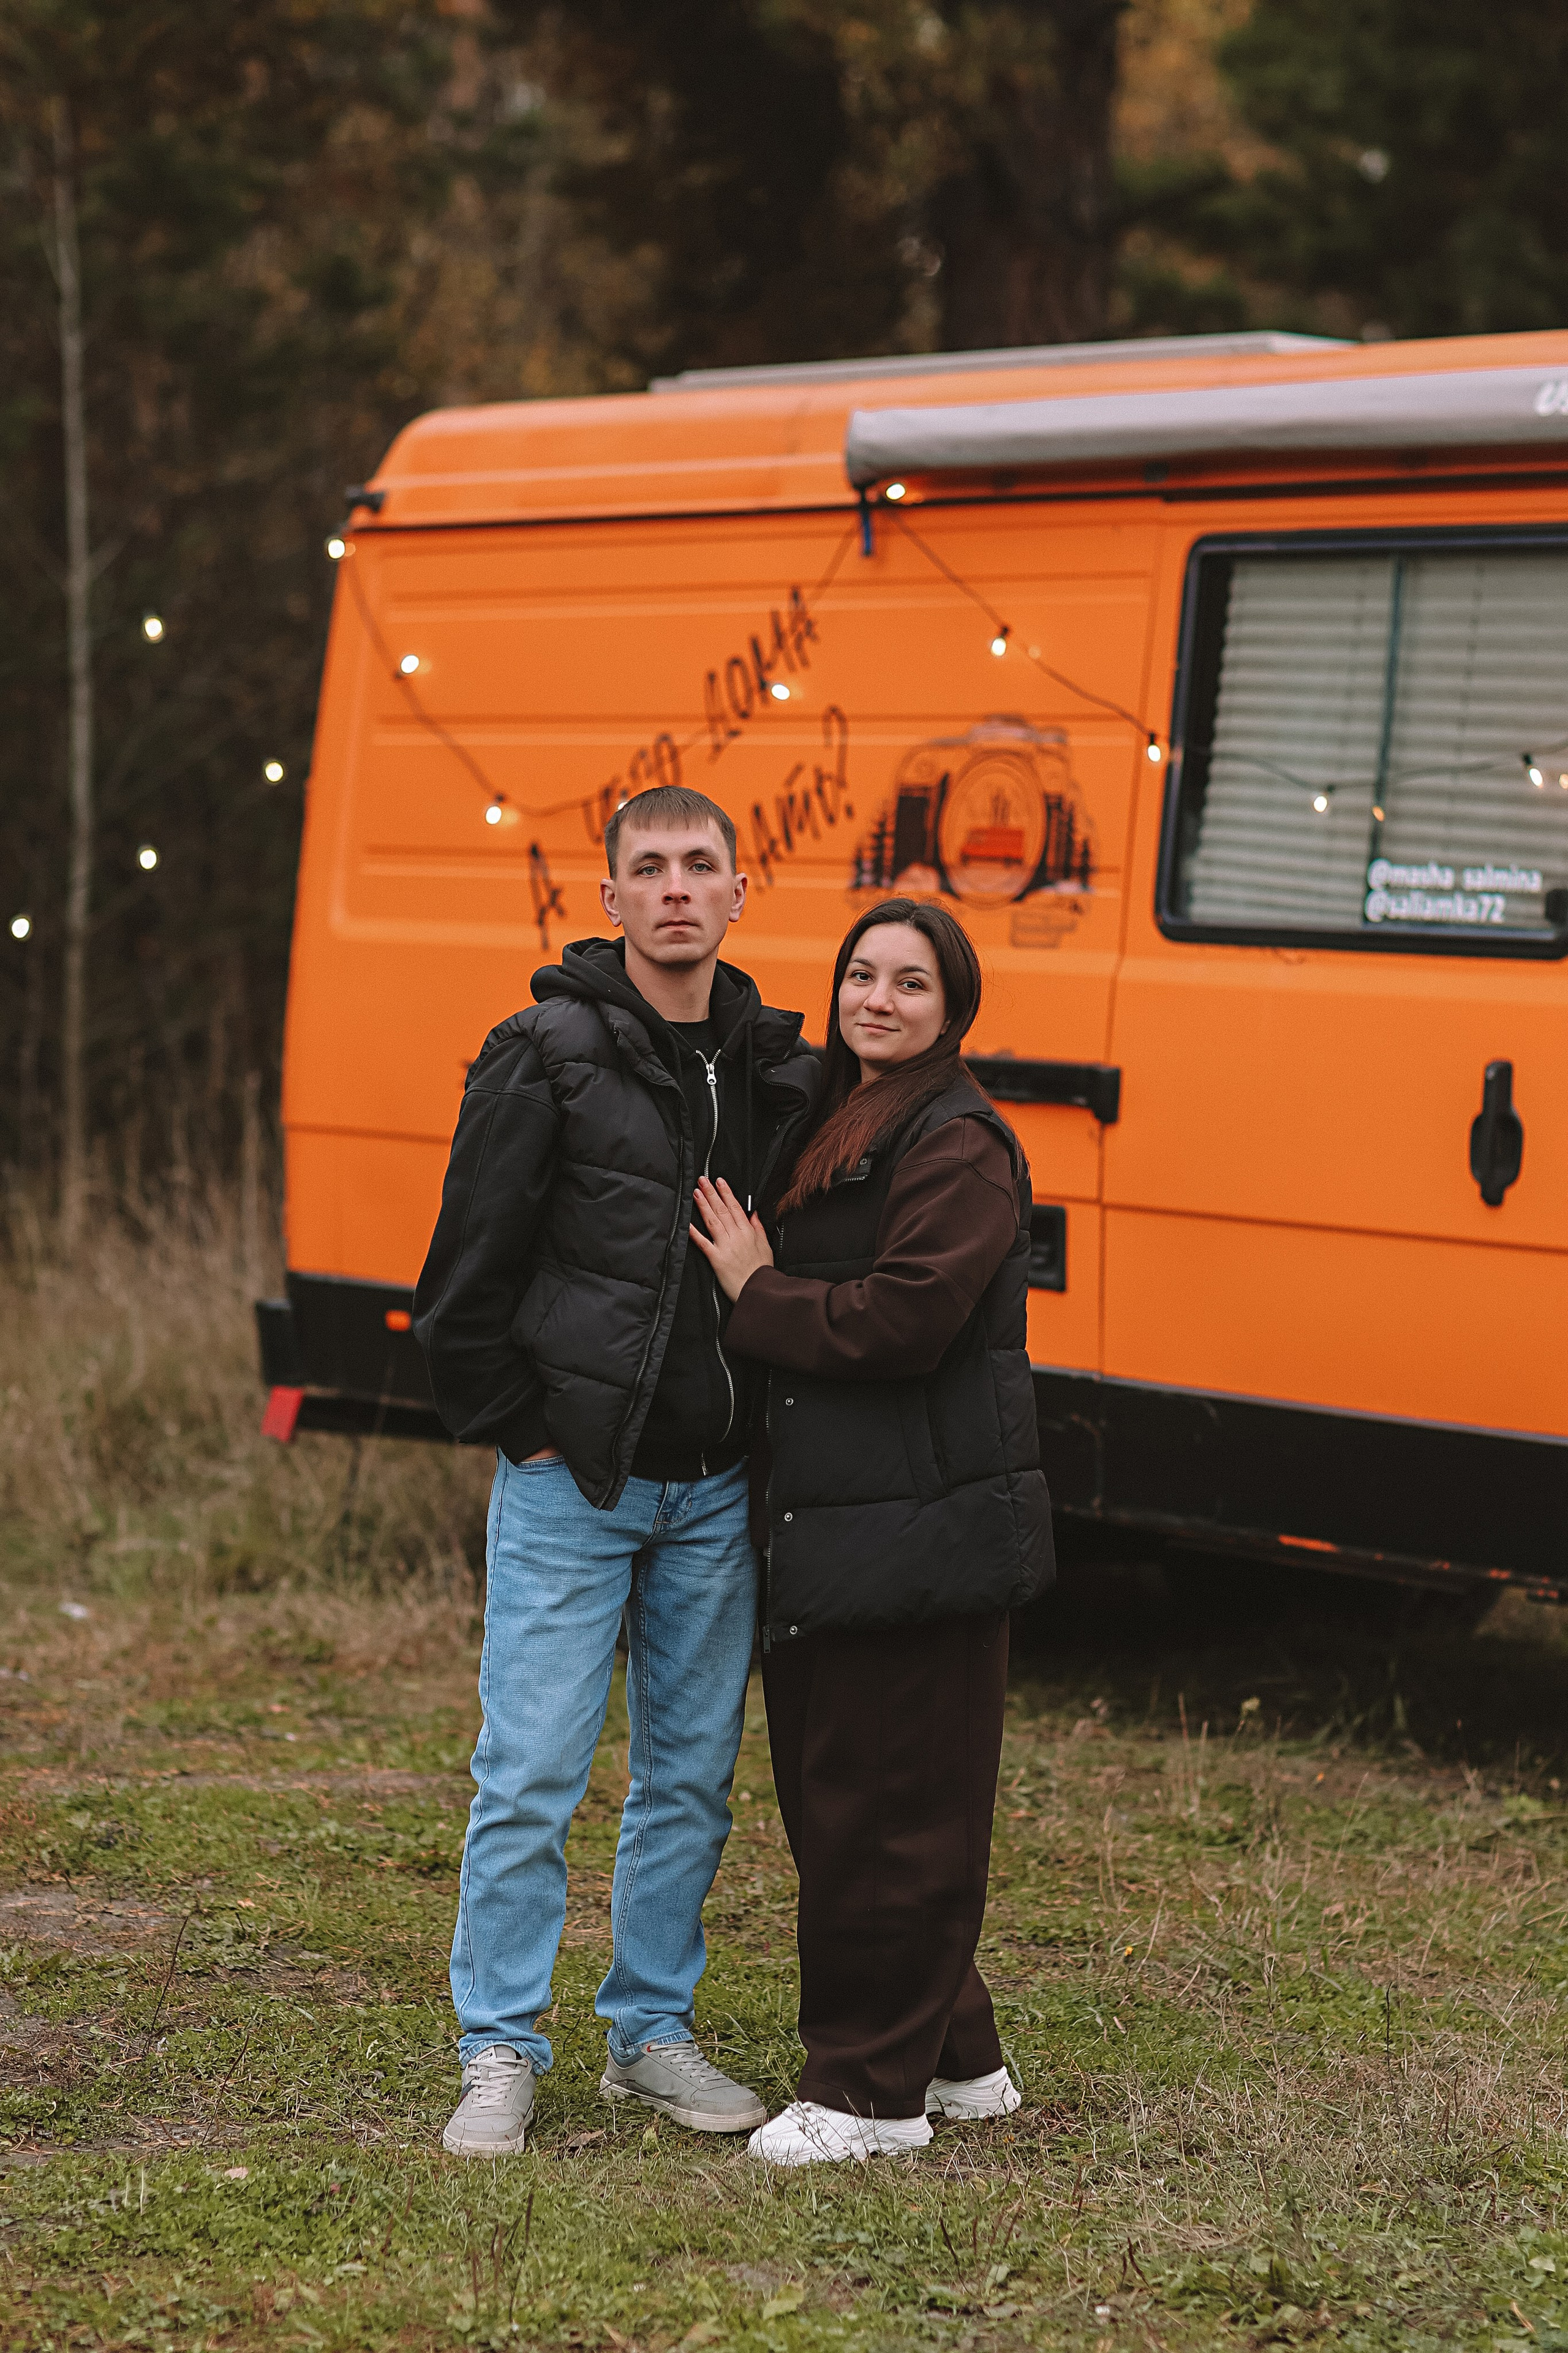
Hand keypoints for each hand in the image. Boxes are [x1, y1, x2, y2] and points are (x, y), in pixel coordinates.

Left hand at [689, 1176, 773, 1302]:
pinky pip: (703, 1243)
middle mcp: (736, 1236)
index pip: (735, 1207)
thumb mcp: (765, 1246)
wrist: (759, 1290)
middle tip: (702, 1180)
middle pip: (722, 1210)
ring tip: (696, 1193)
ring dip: (704, 1206)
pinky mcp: (716, 1258)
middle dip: (712, 1193)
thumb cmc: (762, 1270)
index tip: (719, 1181)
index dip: (726, 1193)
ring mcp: (726, 1246)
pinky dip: (694, 1232)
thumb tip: (753, 1213)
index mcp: (748, 1232)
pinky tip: (687, 1223)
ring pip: (713, 1221)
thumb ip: (758, 1228)